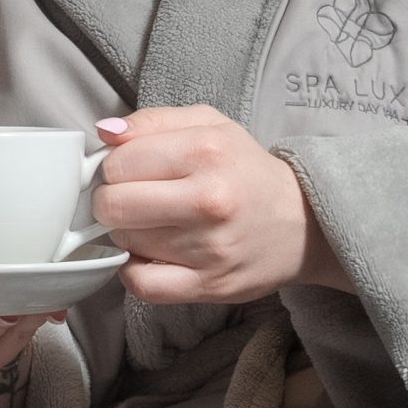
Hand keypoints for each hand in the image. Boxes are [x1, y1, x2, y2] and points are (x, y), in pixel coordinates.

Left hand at [91, 107, 348, 302]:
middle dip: (111, 201)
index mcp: (206, 151)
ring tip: (153, 223)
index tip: (128, 172)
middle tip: (132, 199)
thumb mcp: (209, 125)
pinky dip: (134, 270)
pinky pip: (141, 285)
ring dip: (128, 233)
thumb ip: (152, 121)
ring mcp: (208, 248)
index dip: (114, 167)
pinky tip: (149, 255)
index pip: (117, 163)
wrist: (303, 223)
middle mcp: (208, 200)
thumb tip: (105, 133)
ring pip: (124, 242)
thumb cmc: (246, 171)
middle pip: (113, 205)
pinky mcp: (208, 285)